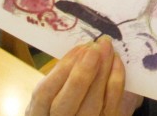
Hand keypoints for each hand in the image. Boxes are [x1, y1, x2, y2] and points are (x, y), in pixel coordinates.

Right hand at [26, 36, 142, 115]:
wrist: (81, 111)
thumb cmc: (63, 97)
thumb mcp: (54, 88)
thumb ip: (63, 74)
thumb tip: (83, 49)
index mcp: (39, 111)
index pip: (45, 93)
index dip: (62, 69)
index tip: (79, 47)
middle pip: (66, 103)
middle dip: (82, 73)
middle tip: (95, 47)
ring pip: (92, 104)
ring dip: (102, 72)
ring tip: (107, 49)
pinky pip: (111, 105)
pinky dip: (115, 81)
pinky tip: (116, 62)